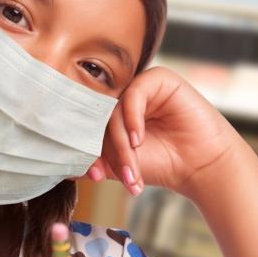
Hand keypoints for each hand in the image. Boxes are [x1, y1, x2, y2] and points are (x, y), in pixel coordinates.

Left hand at [74, 66, 242, 198]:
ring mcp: (138, 87)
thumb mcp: (117, 165)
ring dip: (120, 144)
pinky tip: (138, 140)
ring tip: (131, 168)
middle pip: (98, 119)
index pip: (87, 126)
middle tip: (112, 176)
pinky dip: (132, 120)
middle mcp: (121, 97)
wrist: (198, 167)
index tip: (94, 177)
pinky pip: (132, 95)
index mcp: (108, 113)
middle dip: (105, 152)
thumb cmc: (160, 164)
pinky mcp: (158, 79)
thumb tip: (59, 168)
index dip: (85, 150)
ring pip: (113, 111)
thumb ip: (91, 161)